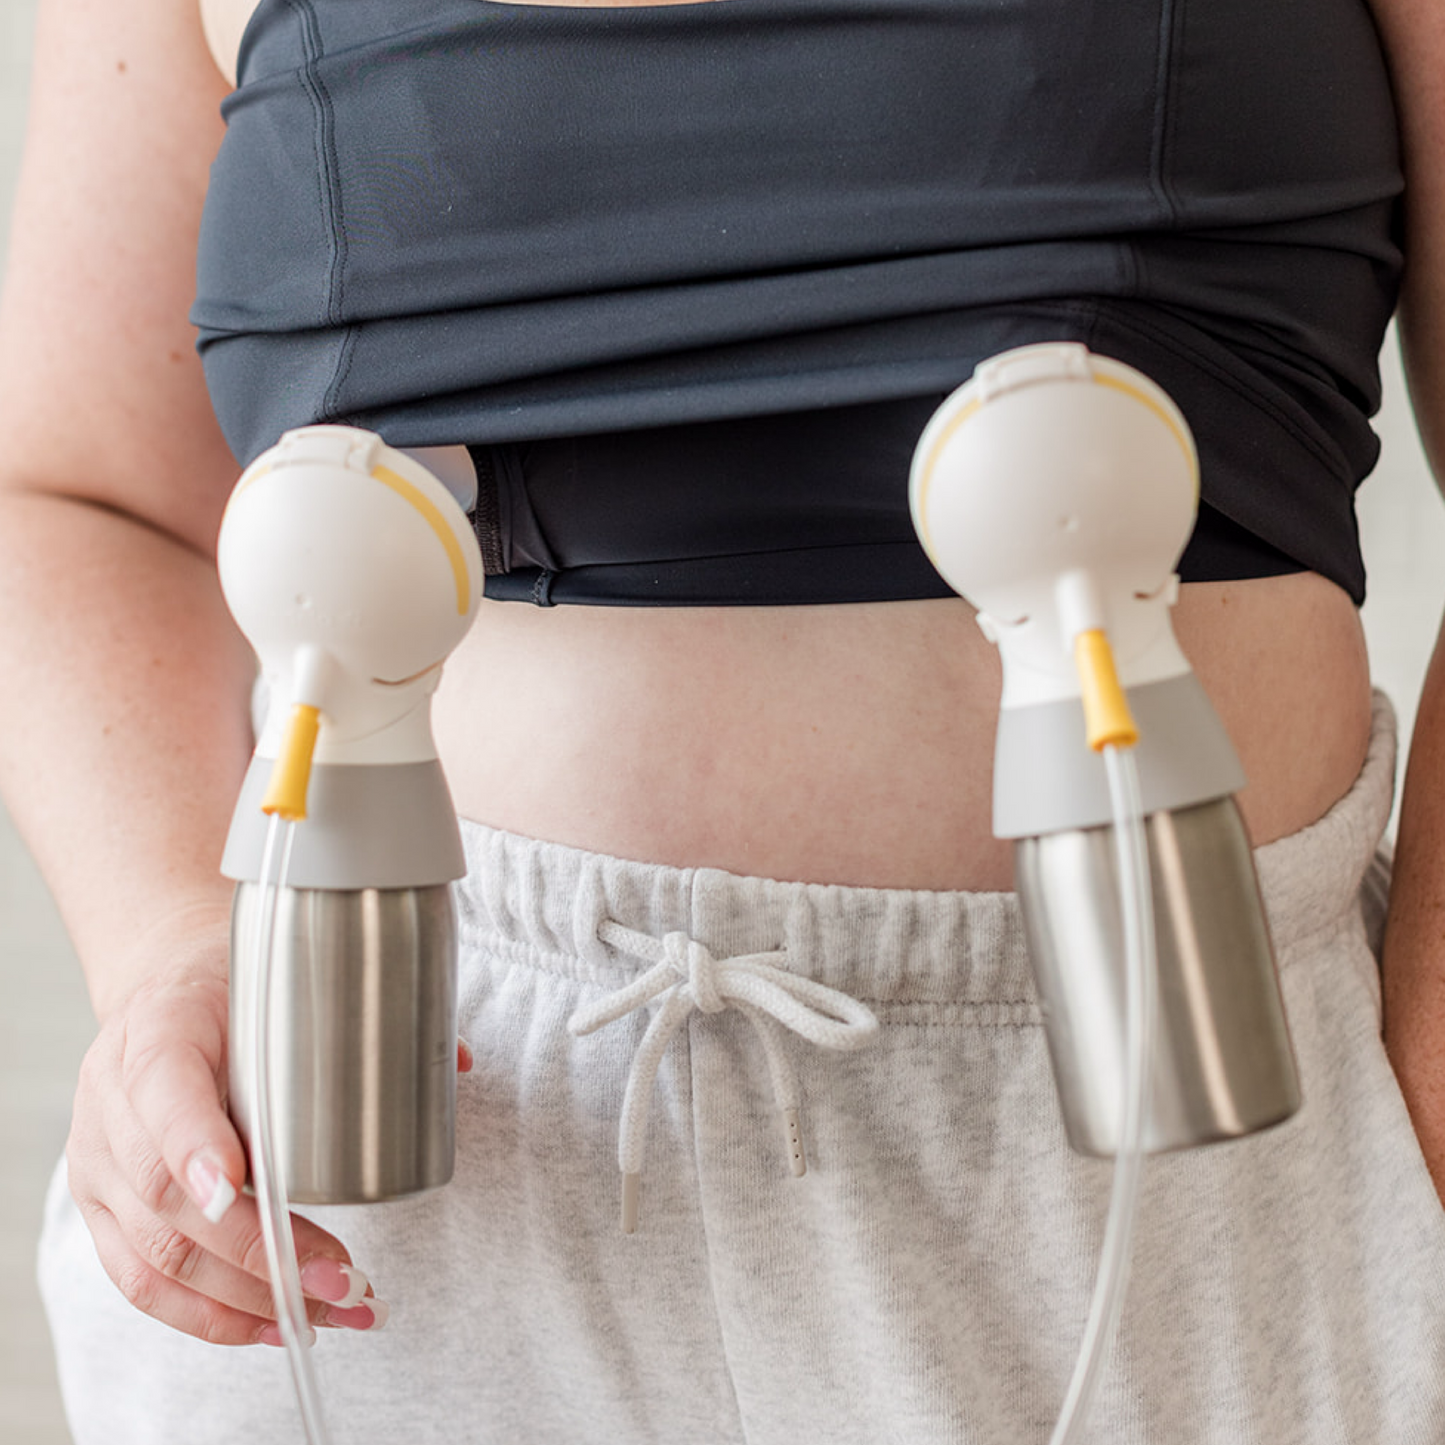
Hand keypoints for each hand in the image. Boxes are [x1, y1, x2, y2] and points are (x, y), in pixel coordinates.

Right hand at [65, 909, 385, 1343]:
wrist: (164, 985)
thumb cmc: (234, 985)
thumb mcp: (280, 975)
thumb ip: (365, 1015)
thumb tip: (457, 1061)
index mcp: (158, 1028)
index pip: (163, 1087)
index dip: (194, 1145)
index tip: (238, 1187)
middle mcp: (113, 1100)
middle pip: (166, 1194)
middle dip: (258, 1250)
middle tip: (339, 1274)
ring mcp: (100, 1162)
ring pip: (159, 1253)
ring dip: (248, 1298)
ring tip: (330, 1309)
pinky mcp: (103, 1209)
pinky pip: (142, 1281)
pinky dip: (208, 1315)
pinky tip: (272, 1325)